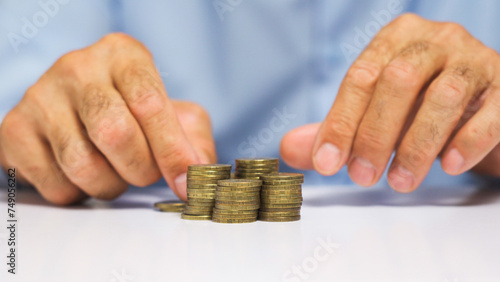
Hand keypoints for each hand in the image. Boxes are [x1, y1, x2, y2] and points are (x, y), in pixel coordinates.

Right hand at [0, 33, 215, 204]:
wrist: (78, 110)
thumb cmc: (134, 113)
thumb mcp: (176, 115)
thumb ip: (195, 141)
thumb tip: (196, 177)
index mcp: (123, 55)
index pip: (149, 103)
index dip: (172, 150)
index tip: (185, 181)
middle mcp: (78, 67)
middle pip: (114, 133)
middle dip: (140, 169)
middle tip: (144, 173)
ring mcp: (41, 96)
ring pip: (82, 164)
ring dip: (110, 185)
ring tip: (114, 171)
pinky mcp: (15, 129)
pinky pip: (55, 183)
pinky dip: (78, 193)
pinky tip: (83, 174)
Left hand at [281, 14, 499, 191]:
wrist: (477, 103)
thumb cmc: (416, 105)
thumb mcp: (373, 112)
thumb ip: (335, 128)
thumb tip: (289, 148)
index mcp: (395, 39)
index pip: (360, 77)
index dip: (340, 122)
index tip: (326, 164)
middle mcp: (434, 40)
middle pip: (397, 81)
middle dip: (375, 134)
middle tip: (361, 176)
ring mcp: (474, 59)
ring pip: (443, 96)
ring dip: (416, 145)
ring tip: (400, 181)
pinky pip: (491, 112)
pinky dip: (467, 140)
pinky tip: (449, 166)